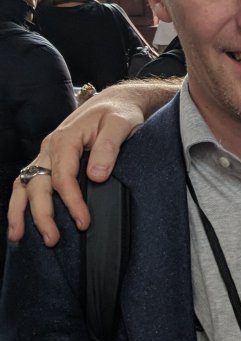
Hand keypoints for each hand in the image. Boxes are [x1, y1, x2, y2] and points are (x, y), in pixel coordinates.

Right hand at [6, 80, 175, 245]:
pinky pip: (29, 181)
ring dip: (19, 211)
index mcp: (66, 139)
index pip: (62, 177)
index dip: (71, 202)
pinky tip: (23, 220)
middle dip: (41, 214)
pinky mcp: (50, 160)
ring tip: (18, 236)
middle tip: (53, 240)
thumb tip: (97, 176)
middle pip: (37, 184)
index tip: (83, 222)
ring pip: (24, 184)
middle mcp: (50, 147)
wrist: (117, 101)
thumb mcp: (121, 124)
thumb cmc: (120, 112)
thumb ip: (109, 148)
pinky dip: (22, 201)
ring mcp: (47, 154)